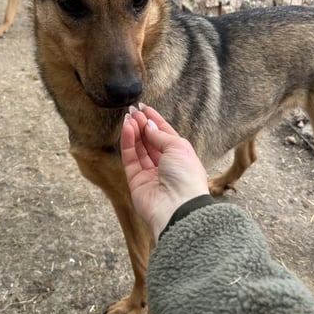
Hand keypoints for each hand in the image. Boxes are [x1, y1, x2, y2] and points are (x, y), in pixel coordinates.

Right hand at [120, 104, 209, 238]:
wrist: (178, 206)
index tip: (144, 107)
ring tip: (128, 117)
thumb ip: (160, 135)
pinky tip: (127, 129)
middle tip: (133, 110)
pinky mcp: (136, 181)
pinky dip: (128, 143)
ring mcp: (150, 174)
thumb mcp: (178, 147)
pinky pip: (131, 159)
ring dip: (134, 132)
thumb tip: (148, 125)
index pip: (165, 135)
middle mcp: (166, 165)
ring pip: (139, 149)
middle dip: (142, 125)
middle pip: (151, 141)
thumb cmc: (186, 176)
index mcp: (181, 156)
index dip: (155, 121)